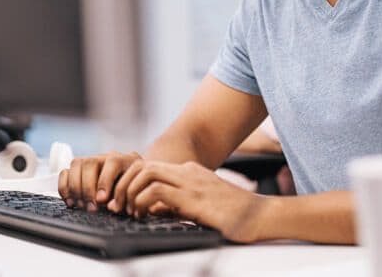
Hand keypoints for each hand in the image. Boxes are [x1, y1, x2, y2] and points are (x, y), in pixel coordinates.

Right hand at [57, 151, 141, 211]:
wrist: (130, 184)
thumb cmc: (132, 191)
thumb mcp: (133, 194)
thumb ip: (124, 198)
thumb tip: (110, 206)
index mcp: (123, 160)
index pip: (112, 163)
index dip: (105, 181)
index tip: (102, 200)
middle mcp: (105, 157)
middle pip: (90, 162)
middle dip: (87, 188)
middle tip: (91, 207)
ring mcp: (90, 161)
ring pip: (76, 164)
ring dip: (75, 188)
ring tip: (81, 205)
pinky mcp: (77, 170)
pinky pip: (65, 172)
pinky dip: (65, 187)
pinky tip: (71, 202)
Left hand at [110, 160, 266, 242]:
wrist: (263, 216)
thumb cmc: (236, 215)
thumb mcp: (200, 206)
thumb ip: (176, 204)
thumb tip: (151, 209)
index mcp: (190, 172)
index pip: (150, 167)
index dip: (131, 182)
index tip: (124, 201)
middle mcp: (188, 172)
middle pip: (143, 165)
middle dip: (124, 184)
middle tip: (118, 205)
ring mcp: (191, 182)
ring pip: (146, 173)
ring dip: (129, 191)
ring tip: (128, 210)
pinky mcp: (194, 198)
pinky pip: (156, 190)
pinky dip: (142, 201)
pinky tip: (142, 214)